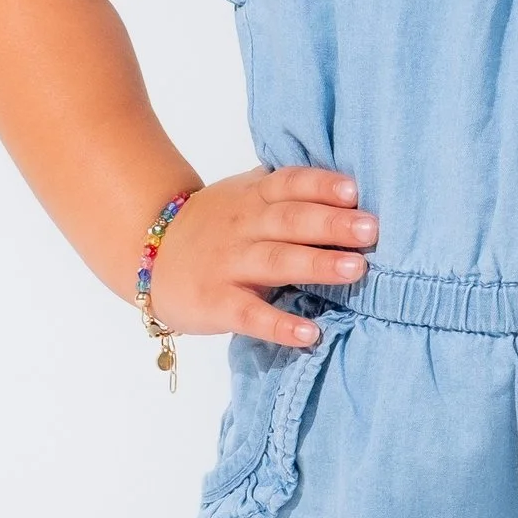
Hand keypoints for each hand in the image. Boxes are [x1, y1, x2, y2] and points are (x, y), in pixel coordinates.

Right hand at [145, 165, 377, 348]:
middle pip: (290, 220)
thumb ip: (286, 192)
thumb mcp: (243, 197)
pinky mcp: (215, 302)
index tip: (355, 190)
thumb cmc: (214, 227)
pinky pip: (249, 314)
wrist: (146, 253)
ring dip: (317, 265)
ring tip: (356, 270)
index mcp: (254, 197)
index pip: (289, 183)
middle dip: (332, 224)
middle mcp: (243, 227)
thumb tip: (351, 187)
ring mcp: (228, 265)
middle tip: (372, 230)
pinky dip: (279, 326)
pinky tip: (309, 334)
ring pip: (276, 261)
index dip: (321, 185)